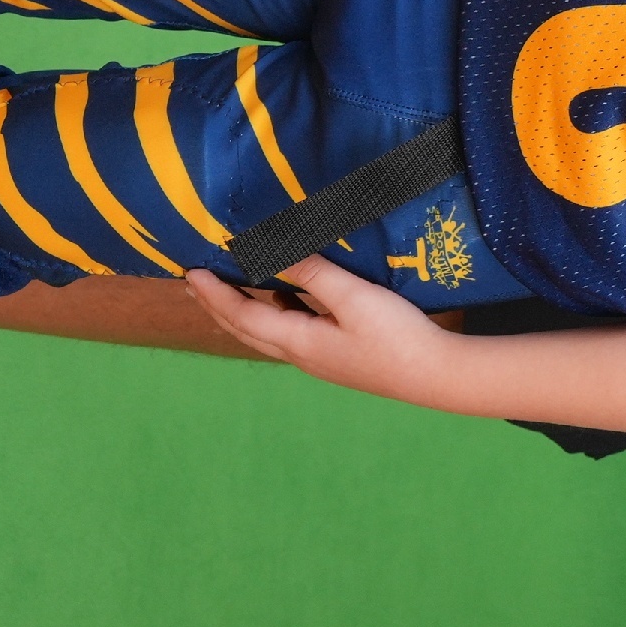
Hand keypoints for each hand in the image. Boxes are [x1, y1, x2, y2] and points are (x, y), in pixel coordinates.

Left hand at [184, 257, 462, 403]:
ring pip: (266, 335)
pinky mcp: (338, 358)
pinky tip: (285, 305)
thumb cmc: (395, 337)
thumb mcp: (353, 297)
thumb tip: (269, 251)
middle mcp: (300, 354)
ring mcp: (320, 359)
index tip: (191, 271)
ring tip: (229, 294)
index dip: (214, 292)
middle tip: (195, 286)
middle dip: (217, 307)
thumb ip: (312, 273)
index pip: (242, 314)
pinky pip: (290, 334)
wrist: (434, 376)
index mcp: (297, 340)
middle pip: (245, 330)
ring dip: (242, 314)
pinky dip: (273, 316)